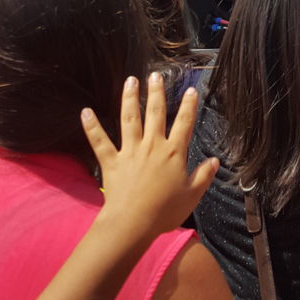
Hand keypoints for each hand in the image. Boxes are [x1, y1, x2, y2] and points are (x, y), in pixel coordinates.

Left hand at [81, 73, 217, 241]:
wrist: (133, 223)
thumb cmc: (165, 211)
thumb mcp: (192, 195)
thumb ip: (203, 176)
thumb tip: (214, 161)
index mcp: (173, 153)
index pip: (184, 124)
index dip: (189, 106)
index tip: (191, 91)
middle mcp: (152, 146)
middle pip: (155, 114)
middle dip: (156, 93)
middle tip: (155, 75)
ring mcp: (130, 151)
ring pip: (130, 119)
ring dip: (130, 98)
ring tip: (130, 80)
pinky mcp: (111, 162)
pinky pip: (99, 141)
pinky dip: (91, 126)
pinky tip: (85, 112)